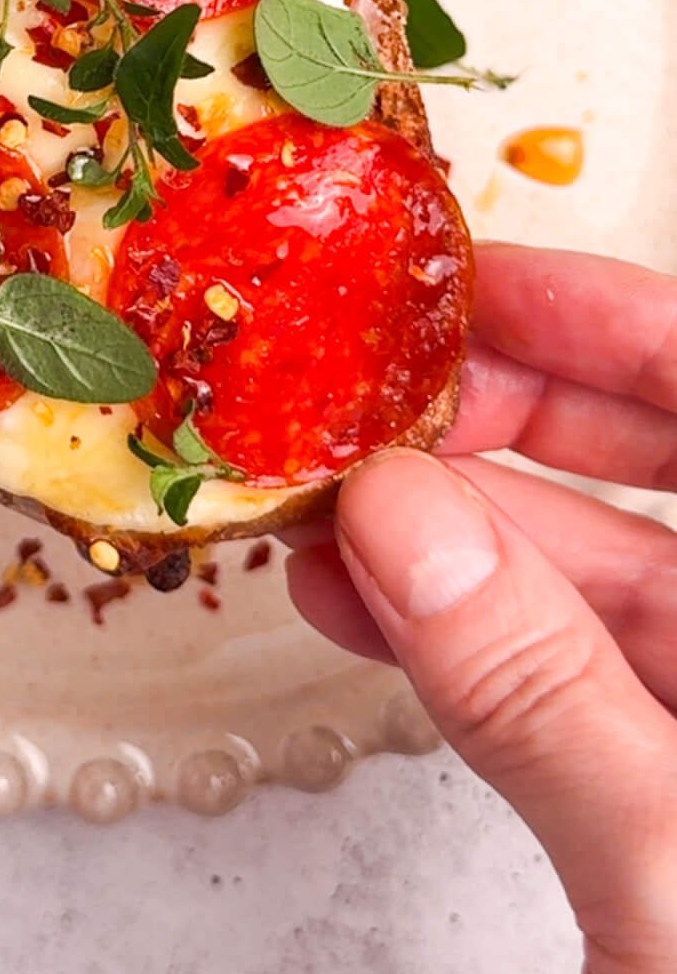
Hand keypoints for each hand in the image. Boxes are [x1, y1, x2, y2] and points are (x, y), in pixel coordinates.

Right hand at [286, 245, 676, 973]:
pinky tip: (362, 609)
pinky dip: (465, 644)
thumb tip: (405, 516)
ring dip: (459, 540)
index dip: (619, 325)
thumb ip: (541, 688)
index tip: (478, 285)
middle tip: (382, 382)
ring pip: (606, 585)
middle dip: (519, 417)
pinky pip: (570, 685)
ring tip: (331, 501)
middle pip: (675, 475)